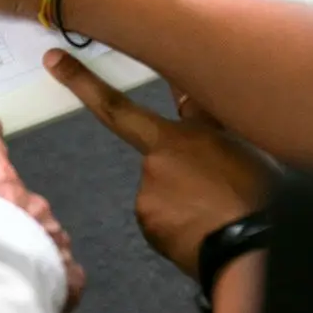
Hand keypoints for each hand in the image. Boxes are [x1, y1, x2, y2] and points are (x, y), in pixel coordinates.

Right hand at [0, 117, 85, 312]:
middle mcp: (29, 202)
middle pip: (17, 202)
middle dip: (4, 220)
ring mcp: (52, 235)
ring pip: (42, 236)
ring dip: (26, 251)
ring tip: (1, 277)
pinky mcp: (66, 271)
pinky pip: (62, 271)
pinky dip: (50, 280)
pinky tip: (30, 293)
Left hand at [44, 51, 270, 278]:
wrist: (254, 249)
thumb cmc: (259, 195)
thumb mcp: (241, 145)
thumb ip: (208, 123)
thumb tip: (192, 105)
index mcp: (180, 135)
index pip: (119, 105)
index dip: (83, 83)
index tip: (53, 63)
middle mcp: (156, 162)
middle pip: (159, 160)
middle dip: (184, 174)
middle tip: (219, 195)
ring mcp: (147, 194)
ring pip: (161, 193)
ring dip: (183, 201)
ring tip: (219, 214)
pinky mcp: (147, 224)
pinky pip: (160, 220)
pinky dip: (179, 225)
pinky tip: (205, 231)